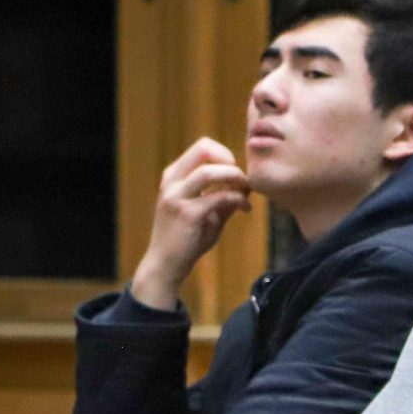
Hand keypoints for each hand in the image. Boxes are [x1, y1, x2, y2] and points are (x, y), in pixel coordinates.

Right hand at [131, 139, 250, 308]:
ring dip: (235, 177)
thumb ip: (222, 198)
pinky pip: (219, 196)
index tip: (236, 171)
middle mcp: (172, 183)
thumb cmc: (186, 241)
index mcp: (173, 178)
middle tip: (243, 178)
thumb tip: (245, 187)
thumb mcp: (205, 214)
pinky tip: (246, 208)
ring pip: (210, 171)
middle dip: (229, 160)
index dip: (224, 154)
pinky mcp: (187, 214)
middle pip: (203, 149)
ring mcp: (176, 197)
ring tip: (247, 190)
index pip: (200, 147)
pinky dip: (238, 199)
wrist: (166, 266)